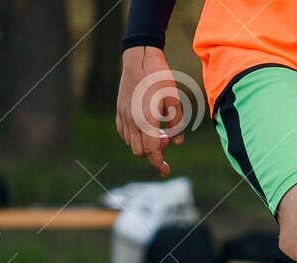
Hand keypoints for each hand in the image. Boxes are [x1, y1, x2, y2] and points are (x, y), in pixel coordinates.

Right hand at [116, 46, 184, 175]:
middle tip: (166, 138)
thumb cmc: (159, 77)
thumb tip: (177, 143)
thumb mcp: (174, 100)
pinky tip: (144, 127)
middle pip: (139, 151)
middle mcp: (132, 121)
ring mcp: (123, 116)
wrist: (139, 58)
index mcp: (147, 120)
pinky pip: (124, 133)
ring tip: (157, 130)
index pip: (151, 151)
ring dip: (143, 144)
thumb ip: (176, 124)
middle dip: (153, 152)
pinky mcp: (119, 110)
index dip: (159, 164)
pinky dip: (134, 137)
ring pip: (130, 144)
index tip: (166, 171)